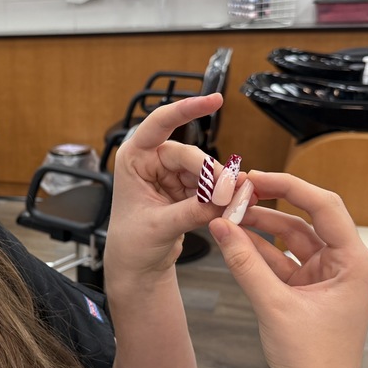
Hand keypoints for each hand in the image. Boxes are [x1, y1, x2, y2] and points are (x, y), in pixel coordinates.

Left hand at [105, 93, 228, 275]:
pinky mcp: (186, 190)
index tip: (214, 100)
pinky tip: (233, 206)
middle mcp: (152, 162)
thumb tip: (225, 199)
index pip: (159, 123)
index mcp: (133, 159)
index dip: (186, 109)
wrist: (137, 267)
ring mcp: (170, 175)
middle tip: (231, 192)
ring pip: (205, 171)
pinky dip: (222, 197)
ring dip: (220, 187)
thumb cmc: (131, 244)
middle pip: (191, 155)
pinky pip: (210, 187)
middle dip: (212, 174)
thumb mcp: (158, 227)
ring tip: (235, 202)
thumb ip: (192, 211)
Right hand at [208, 171, 367, 367]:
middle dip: (269, 204)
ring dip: (259, 228)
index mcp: (356, 263)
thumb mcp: (274, 304)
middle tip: (235, 192)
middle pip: (305, 219)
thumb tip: (220, 226)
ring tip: (227, 216)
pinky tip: (233, 241)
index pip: (324, 207)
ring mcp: (326, 278)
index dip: (288, 186)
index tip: (255, 177)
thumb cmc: (311, 360)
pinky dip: (258, 252)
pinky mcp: (308, 292)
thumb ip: (244, 261)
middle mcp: (346, 265)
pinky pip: (282, 261)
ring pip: (290, 239)